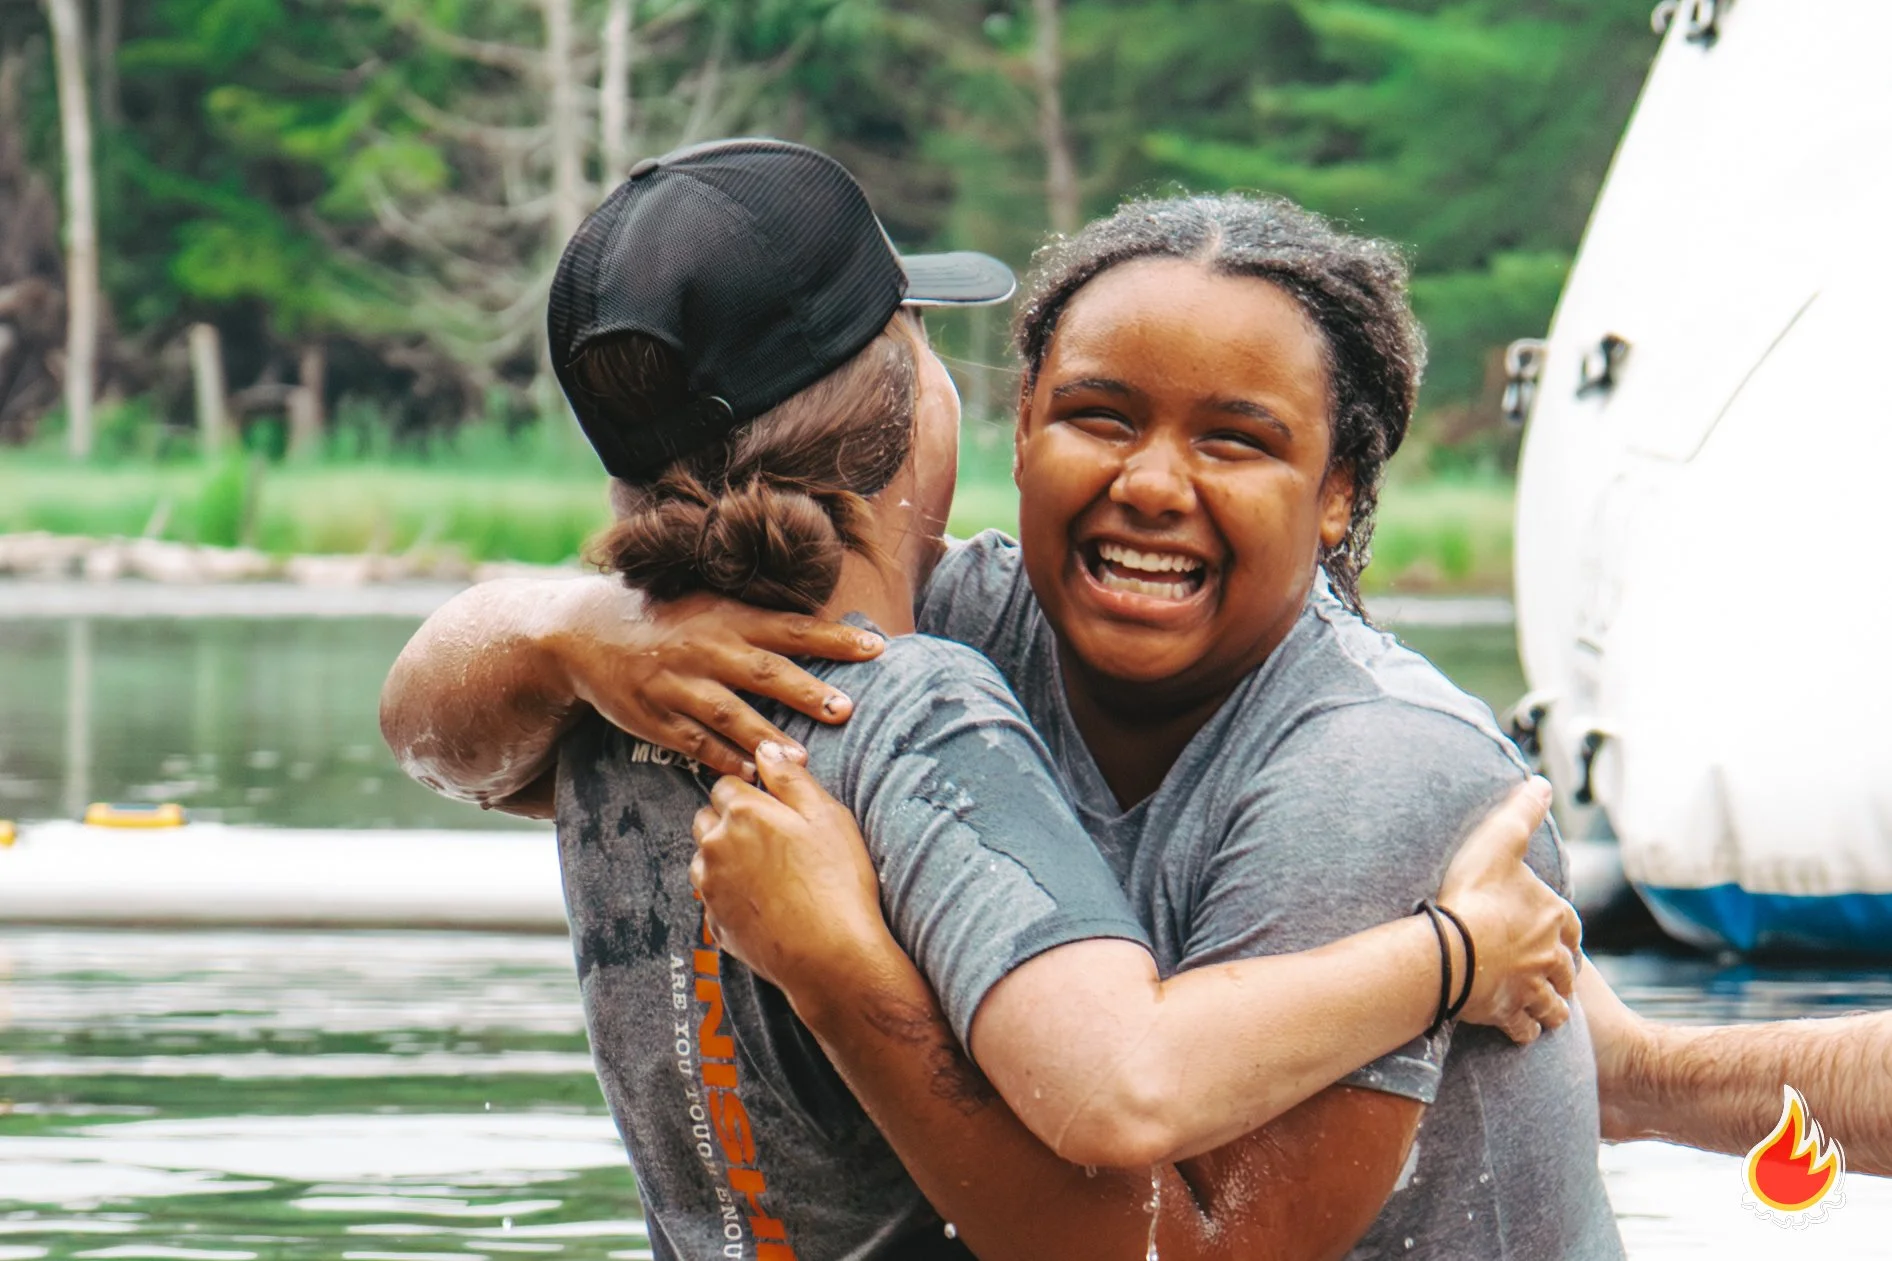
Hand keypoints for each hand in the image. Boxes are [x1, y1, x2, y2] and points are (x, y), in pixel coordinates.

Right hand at [547, 584, 884, 778]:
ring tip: (800, 758)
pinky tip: (751, 775)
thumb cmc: (671, 622)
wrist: (591, 633)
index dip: (834, 638)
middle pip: (764, 671)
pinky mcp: (656, 717)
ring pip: (727, 713)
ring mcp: (679, 684)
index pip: (792, 628)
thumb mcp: (714, 609)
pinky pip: (693, 743)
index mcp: (729, 618)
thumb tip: (828, 639)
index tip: (876, 648)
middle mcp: (706, 649)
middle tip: (845, 709)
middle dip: (806, 691)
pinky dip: (722, 759)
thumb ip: (763, 625)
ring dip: (765, 736)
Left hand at [690, 741, 891, 992]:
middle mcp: (714, 846)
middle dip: (731, 820)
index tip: (776, 807)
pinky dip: (730, 893)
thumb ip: (790, 777)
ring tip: (769, 871)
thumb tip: (767, 748)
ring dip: (726, 857)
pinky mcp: (715, 922)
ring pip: (705, 858)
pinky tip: (765, 901)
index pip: (727, 784)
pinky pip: (714, 896)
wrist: (830, 956)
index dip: (752, 792)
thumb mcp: (827, 815)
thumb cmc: (837, 881)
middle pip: (708, 818)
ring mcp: (711, 887)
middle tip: (774, 837)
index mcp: (741, 812)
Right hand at [1437, 777, 1582, 1045]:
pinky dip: (1525, 1030)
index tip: (1561, 939)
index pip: (1572, 929)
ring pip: (1553, 1005)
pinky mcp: (1508, 1013)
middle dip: (1562, 974)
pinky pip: (1524, 1029)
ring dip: (1551, 1007)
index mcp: (1554, 918)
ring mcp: (1531, 989)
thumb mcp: (1500, 841)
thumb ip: (1523, 812)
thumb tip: (1542, 783)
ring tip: (1544, 1008)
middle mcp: (1550, 956)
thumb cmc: (1475, 893)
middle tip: (1552, 976)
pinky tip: (1519, 1028)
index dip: (1566, 934)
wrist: (1451, 948)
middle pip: (1566, 971)